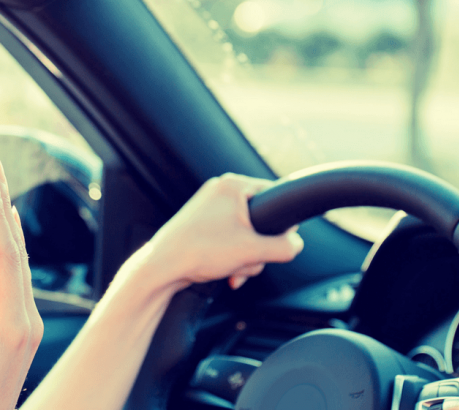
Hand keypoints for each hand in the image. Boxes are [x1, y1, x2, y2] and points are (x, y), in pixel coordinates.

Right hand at [0, 160, 43, 408]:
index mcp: (13, 327)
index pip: (5, 259)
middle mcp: (27, 320)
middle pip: (17, 252)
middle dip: (4, 206)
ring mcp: (26, 324)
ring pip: (19, 261)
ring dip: (8, 222)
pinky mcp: (19, 329)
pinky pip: (16, 275)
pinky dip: (10, 245)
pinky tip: (7, 231)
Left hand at [144, 174, 303, 291]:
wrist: (162, 267)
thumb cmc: (200, 251)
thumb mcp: (253, 251)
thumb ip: (284, 247)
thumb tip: (296, 245)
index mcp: (232, 185)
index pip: (275, 196)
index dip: (281, 224)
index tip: (276, 243)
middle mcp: (219, 191)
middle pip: (261, 221)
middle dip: (257, 250)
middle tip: (246, 261)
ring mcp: (209, 208)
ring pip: (245, 235)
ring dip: (244, 258)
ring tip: (231, 269)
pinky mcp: (202, 226)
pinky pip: (229, 240)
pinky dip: (232, 258)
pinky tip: (227, 273)